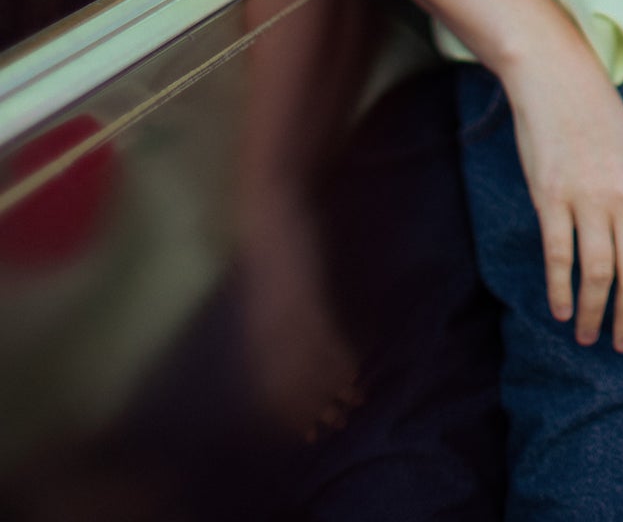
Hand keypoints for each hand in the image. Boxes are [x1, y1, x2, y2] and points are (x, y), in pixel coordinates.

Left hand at [238, 196, 362, 438]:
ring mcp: (289, 312)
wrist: (273, 202)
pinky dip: (340, 360)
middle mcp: (269, 328)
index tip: (303, 433)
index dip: (287, 411)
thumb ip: (270, 319)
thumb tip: (281, 348)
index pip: (270, 384)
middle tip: (328, 430)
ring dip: (330, 392)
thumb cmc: (269, 241)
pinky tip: (353, 374)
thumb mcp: (264, 286)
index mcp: (255, 328)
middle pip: (290, 383)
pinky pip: (325, 338)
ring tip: (349, 410)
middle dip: (309, 410)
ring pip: (310, 367)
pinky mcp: (307, 294)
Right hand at [503, 43, 622, 352]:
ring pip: (598, 273)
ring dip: (595, 313)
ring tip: (588, 336)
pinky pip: (559, 256)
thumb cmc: (602, 123)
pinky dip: (561, 290)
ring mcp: (588, 197)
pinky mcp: (551, 196)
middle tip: (622, 345)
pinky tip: (561, 310)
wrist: (560, 80)